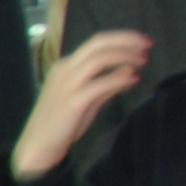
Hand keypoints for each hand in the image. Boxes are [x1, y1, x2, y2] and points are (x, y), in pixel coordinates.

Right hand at [9, 29, 150, 182]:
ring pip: (99, 58)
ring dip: (125, 56)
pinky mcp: (73, 101)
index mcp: (66, 66)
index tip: (144, 42)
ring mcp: (67, 84)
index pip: (97, 42)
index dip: (123, 38)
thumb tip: (130, 68)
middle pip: (98, 44)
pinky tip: (134, 79)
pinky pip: (100, 83)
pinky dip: (119, 78)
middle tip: (148, 45)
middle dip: (127, 40)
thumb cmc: (62, 124)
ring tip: (143, 61)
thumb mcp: (88, 99)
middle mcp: (65, 69)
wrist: (37, 146)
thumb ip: (108, 83)